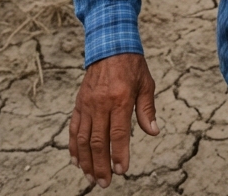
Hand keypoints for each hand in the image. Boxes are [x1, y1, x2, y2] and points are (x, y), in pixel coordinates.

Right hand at [69, 53, 157, 187]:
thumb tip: (154, 131)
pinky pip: (74, 129)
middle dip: (101, 165)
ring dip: (86, 161)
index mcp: (120, 98)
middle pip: (98, 141)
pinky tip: (77, 161)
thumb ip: (147, 109)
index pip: (118, 133)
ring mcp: (87, 104)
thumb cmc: (132, 65)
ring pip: (83, 139)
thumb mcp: (146, 83)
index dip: (119, 154)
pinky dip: (74, 147)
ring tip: (91, 178)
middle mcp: (101, 103)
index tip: (122, 170)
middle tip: (105, 183)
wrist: (110, 45)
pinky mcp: (79, 103)